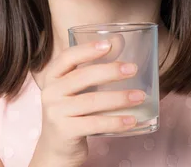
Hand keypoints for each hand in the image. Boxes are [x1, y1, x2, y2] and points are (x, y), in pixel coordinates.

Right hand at [29, 40, 144, 166]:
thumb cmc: (71, 111)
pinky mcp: (65, 131)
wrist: (56, 147)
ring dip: (119, 98)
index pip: (67, 57)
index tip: (109, 45)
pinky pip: (95, 124)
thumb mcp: (73, 90)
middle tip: (133, 69)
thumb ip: (90, 71)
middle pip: (82, 77)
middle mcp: (50, 92)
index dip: (87, 49)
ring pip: (91, 101)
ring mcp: (56, 112)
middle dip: (110, 71)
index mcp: (52, 76)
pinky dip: (115, 122)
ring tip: (140, 96)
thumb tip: (119, 43)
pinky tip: (132, 120)